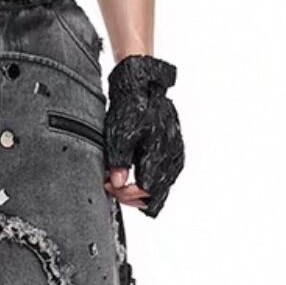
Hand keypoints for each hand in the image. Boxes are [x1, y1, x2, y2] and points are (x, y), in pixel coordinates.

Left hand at [103, 54, 184, 217]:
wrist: (144, 87)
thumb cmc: (132, 108)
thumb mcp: (120, 134)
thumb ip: (119, 161)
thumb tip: (118, 182)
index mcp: (159, 155)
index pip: (146, 191)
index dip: (125, 194)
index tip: (110, 186)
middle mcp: (171, 159)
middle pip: (155, 197)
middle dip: (132, 197)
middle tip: (114, 187)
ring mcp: (175, 157)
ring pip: (160, 191)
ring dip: (140, 192)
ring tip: (121, 180)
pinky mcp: (175, 153)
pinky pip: (164, 179)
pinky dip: (149, 182)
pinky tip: (134, 174)